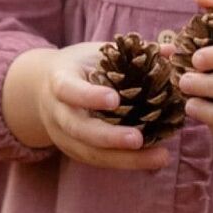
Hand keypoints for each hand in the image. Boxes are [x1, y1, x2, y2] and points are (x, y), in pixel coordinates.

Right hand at [37, 42, 173, 170]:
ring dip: (126, 159)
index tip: (114, 100)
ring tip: (160, 157)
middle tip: (138, 139)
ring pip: (92, 153)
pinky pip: (102, 161)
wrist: (42, 90)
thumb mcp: (95, 52)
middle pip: (80, 130)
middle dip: (109, 137)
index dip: (89, 97)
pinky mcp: (77, 152)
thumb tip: (170, 50)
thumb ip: (130, 52)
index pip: (69, 90)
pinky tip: (154, 160)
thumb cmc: (78, 66)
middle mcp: (59, 113)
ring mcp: (65, 137)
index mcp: (59, 82)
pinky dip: (128, 162)